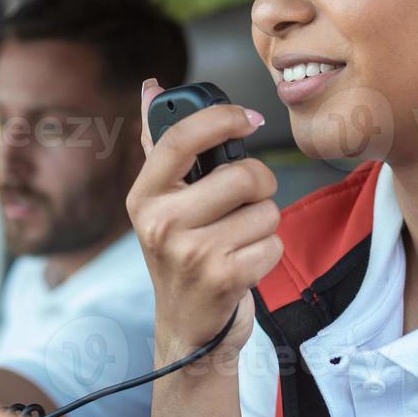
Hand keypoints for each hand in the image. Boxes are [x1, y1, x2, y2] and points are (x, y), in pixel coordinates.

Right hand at [127, 79, 282, 363]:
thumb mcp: (164, 203)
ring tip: (238, 242)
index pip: (180, 138)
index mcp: (144, 196)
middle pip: (243, 175)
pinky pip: (273, 244)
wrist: (189, 330)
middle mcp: (160, 223)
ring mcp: (190, 253)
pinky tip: (245, 265)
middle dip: (259, 187)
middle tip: (243, 205)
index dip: (220, 118)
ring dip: (264, 225)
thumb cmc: (183, 256)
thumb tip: (152, 86)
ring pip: (265, 211)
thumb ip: (161, 144)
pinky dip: (268, 253)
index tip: (248, 118)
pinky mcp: (222, 279)